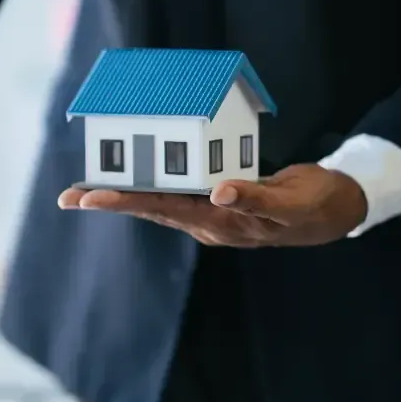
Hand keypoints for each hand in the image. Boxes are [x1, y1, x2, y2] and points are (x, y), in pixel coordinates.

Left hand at [58, 164, 367, 246]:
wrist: (333, 211)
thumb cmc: (313, 204)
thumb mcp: (289, 200)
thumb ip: (255, 197)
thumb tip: (221, 192)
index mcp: (219, 222)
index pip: (161, 208)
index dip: (123, 201)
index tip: (88, 199)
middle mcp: (206, 221)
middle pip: (149, 207)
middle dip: (109, 201)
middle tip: (67, 197)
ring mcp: (208, 214)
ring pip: (158, 202)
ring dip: (124, 194)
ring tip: (85, 191)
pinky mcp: (214, 203)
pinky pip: (175, 192)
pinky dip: (150, 184)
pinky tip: (131, 179)